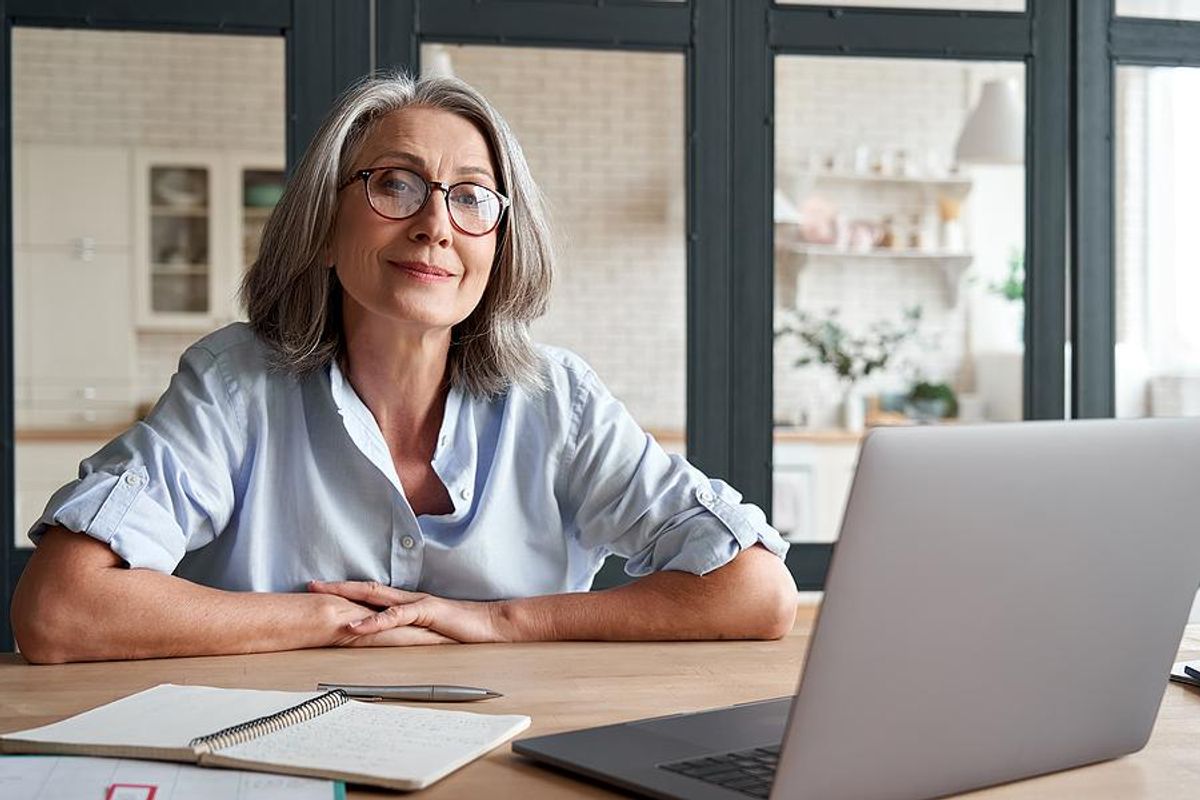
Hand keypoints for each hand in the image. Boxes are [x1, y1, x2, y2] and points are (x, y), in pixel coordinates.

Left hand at [308, 581, 511, 645]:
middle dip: (337, 587)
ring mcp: (417, 603)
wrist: (491, 624)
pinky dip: (373, 621)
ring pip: (375, 597)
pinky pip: (395, 616)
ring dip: (348, 597)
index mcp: (407, 603)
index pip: (371, 593)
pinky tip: (356, 625)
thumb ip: (411, 631)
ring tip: (324, 599)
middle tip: (311, 586)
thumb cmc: (463, 629)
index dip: (346, 591)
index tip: (323, 591)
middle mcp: (408, 598)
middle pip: (366, 588)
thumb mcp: (430, 630)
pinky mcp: (427, 612)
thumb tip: (391, 638)